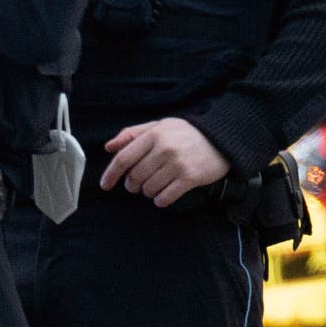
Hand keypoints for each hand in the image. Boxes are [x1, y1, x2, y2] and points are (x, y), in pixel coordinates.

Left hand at [99, 118, 228, 206]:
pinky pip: (166, 197)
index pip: (124, 158)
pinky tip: (162, 196)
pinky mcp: (190, 178)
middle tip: (137, 185)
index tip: (104, 185)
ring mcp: (178, 164)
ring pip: (149, 189)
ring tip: (154, 186)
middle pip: (135, 176)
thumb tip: (108, 147)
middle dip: (132, 185)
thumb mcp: (159, 126)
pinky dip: (160, 200)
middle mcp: (164, 149)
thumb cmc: (185, 133)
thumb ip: (132, 134)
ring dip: (147, 192)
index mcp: (154, 135)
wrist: (220, 139)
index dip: (111, 174)